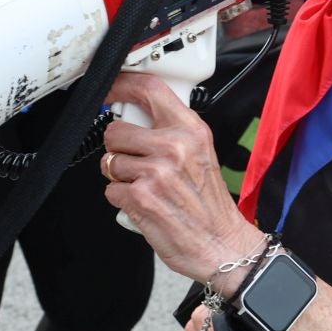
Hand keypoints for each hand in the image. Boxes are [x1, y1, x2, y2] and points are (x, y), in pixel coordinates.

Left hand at [101, 72, 263, 282]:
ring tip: (145, 186)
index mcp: (191, 131)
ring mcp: (156, 172)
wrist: (222, 246)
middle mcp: (175, 147)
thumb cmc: (209, 205)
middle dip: (118, 148)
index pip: (150, 89)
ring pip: (110, 162)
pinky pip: (111, 189)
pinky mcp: (141, 197)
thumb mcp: (201, 154)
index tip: (109, 90)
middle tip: (137, 163)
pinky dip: (122, 199)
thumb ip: (172, 132)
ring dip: (119, 176)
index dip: (122, 85)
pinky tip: (143, 204)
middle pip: (116, 130)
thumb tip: (136, 116)